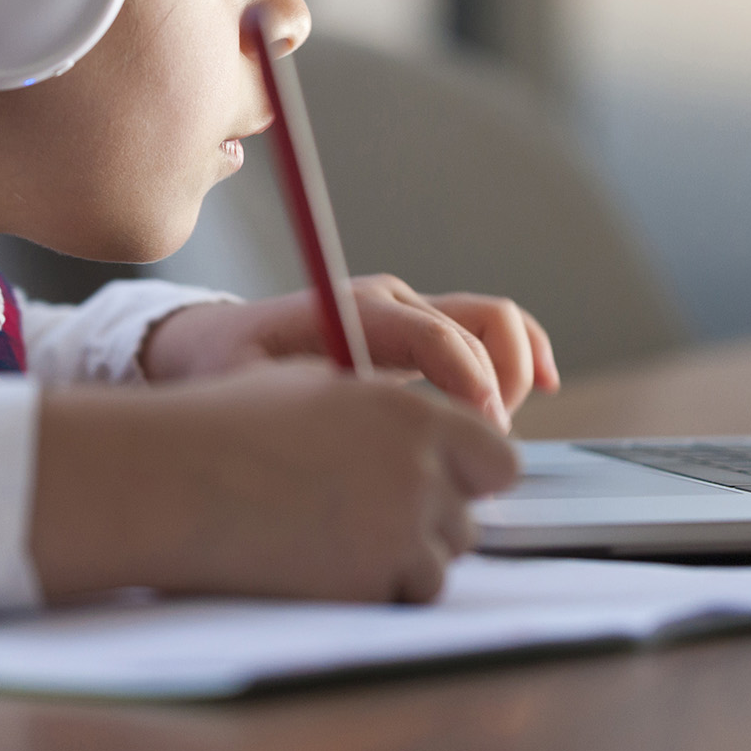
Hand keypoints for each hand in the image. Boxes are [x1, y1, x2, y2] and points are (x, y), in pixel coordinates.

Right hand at [29, 363, 520, 602]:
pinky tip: (318, 566)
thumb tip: (422, 442)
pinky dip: (371, 592)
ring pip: (438, 565)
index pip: (498, 458)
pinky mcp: (369, 582)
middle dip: (428, 524)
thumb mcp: (319, 388)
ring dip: (400, 562)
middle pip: (468, 519)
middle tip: (365, 519)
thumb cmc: (227, 428)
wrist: (170, 479)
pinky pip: (398, 598)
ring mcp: (399, 530)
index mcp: (412, 413)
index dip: (471, 477)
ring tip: (331, 541)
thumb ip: (385, 414)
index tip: (441, 487)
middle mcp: (420, 469)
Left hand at [141, 275, 560, 428]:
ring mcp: (411, 310)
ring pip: (495, 322)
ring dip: (515, 372)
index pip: (433, 334)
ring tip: (497, 432)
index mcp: (353, 308)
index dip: (469, 380)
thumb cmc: (227, 368)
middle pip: (480, 325)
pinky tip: (539, 389)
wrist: (212, 343)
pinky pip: (490, 329)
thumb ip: (299, 401)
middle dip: (499, 388)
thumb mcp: (248, 387)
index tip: (484, 430)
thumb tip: (346, 427)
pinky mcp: (421, 329)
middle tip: (481, 449)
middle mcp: (392, 300)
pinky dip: (522, 353)